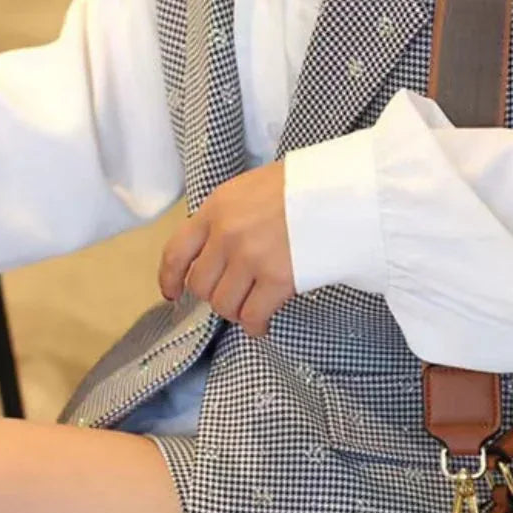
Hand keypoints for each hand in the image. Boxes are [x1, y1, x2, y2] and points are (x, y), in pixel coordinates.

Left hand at [159, 161, 294, 337]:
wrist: (342, 189)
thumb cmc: (305, 186)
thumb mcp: (252, 188)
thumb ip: (230, 216)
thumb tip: (221, 247)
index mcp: (217, 208)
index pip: (176, 251)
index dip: (170, 278)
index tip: (173, 292)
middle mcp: (227, 235)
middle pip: (202, 285)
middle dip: (214, 296)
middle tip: (233, 298)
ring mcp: (251, 258)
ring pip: (225, 304)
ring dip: (236, 312)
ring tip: (251, 311)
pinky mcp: (279, 279)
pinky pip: (253, 315)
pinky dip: (255, 326)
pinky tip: (262, 325)